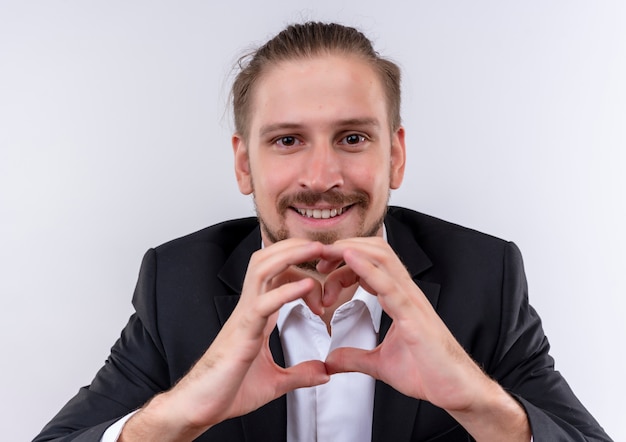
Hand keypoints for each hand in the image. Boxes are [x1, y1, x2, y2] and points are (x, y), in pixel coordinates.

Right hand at [121, 239, 329, 440]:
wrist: (200, 408)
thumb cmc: (228, 390)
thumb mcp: (275, 382)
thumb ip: (301, 374)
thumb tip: (324, 373)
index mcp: (258, 314)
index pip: (278, 274)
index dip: (303, 267)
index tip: (328, 280)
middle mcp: (250, 308)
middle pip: (268, 259)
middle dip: (296, 246)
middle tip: (326, 246)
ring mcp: (244, 317)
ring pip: (262, 269)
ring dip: (291, 255)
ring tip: (317, 250)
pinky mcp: (242, 332)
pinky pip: (264, 302)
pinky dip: (287, 290)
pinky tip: (308, 286)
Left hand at [320, 237, 529, 440]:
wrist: (457, 391)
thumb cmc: (429, 373)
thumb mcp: (380, 364)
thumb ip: (354, 357)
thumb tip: (331, 359)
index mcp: (398, 299)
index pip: (370, 264)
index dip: (344, 261)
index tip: (322, 270)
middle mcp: (405, 293)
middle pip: (375, 251)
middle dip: (344, 248)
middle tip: (318, 260)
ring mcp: (411, 301)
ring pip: (383, 258)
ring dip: (352, 251)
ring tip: (328, 253)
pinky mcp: (414, 316)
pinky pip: (390, 285)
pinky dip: (368, 268)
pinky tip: (350, 258)